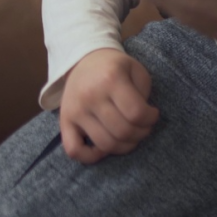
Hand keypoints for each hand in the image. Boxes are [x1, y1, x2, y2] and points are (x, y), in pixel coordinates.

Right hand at [58, 48, 159, 163]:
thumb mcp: (136, 70)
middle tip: (144, 127)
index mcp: (111, 79)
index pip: (136, 113)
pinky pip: (74, 150)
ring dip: (124, 146)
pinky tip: (104, 148)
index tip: (153, 115)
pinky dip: (91, 156)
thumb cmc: (116, 67)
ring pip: (104, 144)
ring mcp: (75, 111)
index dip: (151, 119)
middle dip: (141, 134)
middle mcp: (90, 96)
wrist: (84, 60)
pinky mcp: (64, 122)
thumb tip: (143, 121)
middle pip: (122, 131)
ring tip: (130, 135)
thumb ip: (143, 94)